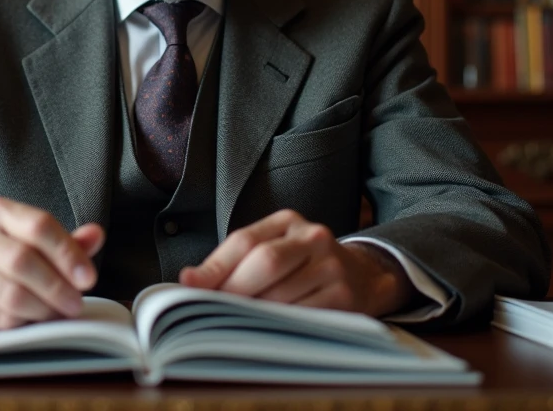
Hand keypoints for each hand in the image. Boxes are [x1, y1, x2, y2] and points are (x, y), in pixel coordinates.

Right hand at [0, 197, 104, 331]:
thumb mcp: (34, 240)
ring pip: (12, 295)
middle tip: (75, 303)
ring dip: (43, 310)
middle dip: (57, 287)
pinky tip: (31, 319)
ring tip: (57, 313)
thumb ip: (67, 241)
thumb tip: (96, 235)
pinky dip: (23, 323)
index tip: (87, 277)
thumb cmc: (4, 255)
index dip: (67, 253)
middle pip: (23, 261)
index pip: (38, 225)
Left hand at [178, 209, 412, 316]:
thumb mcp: (272, 250)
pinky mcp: (344, 296)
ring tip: (238, 323)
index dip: (214, 266)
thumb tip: (189, 281)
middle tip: (214, 311)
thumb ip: (234, 261)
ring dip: (255, 313)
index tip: (188, 286)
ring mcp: (332, 265)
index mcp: (287, 221)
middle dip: (234, 291)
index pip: (244, 240)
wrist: (363, 276)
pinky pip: (302, 316)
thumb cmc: (302, 265)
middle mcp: (313, 237)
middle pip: (264, 262)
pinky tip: (267, 331)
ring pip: (281, 294)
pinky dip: (279, 326)